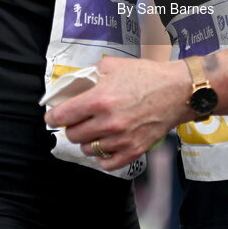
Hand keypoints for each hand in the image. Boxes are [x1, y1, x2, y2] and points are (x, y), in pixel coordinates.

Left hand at [45, 56, 189, 170]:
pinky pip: (106, 163)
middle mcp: (108, 123)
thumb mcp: (113, 65)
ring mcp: (120, 140)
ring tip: (93, 130)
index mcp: (100, 99)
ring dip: (87, 141)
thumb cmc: (146, 75)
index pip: (63, 116)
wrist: (176, 91)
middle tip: (77, 120)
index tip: (51, 117)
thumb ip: (90, 75)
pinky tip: (105, 145)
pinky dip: (102, 156)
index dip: (53, 117)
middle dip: (71, 127)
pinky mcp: (133, 151)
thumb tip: (73, 85)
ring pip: (88, 150)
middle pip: (73, 135)